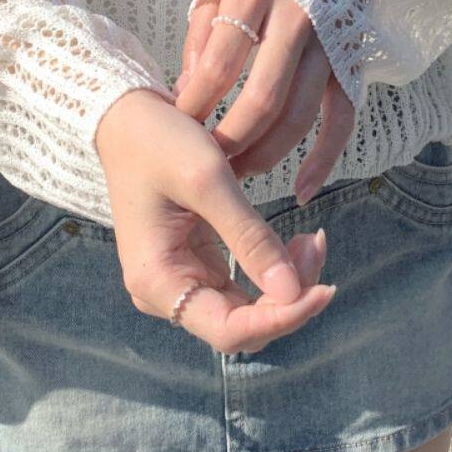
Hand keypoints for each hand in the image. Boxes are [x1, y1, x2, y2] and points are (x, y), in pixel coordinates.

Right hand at [95, 88, 335, 354]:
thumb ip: (251, 238)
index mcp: (157, 281)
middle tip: (317, 243)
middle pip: (243, 326)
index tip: (325, 288)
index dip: (282, 319)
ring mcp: (181, 280)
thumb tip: (294, 293)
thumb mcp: (208, 180)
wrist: (126, 119)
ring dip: (288, 284)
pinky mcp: (197, 264)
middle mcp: (165, 293)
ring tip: (313, 238)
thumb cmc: (158, 142)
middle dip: (290, 296)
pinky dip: (274, 268)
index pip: (229, 332)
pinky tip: (297, 242)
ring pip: (249, 309)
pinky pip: (244, 285)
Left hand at [173, 0, 355, 203]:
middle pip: (261, 99)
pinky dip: (323, 159)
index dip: (195, 106)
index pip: (218, 65)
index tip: (176, 133)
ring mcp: (328, 43)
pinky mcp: (350, 62)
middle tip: (207, 167)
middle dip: (230, 143)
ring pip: (298, 116)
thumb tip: (187, 96)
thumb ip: (201, 37)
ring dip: (266, 156)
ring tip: (237, 178)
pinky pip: (341, 120)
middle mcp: (294, 18)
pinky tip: (300, 189)